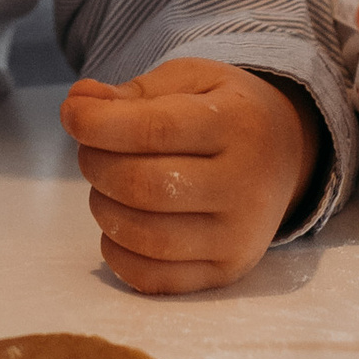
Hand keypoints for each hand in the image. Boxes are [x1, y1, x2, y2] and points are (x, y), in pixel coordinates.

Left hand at [63, 58, 313, 291]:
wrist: (287, 154)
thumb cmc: (226, 110)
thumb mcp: (190, 80)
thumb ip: (134, 91)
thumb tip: (79, 104)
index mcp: (238, 125)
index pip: (154, 130)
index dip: (98, 124)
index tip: (72, 114)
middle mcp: (246, 186)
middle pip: (145, 187)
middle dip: (97, 164)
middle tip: (91, 149)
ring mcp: (239, 237)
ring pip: (147, 237)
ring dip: (104, 209)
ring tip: (106, 185)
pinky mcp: (227, 271)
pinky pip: (157, 279)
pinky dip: (118, 255)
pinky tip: (118, 226)